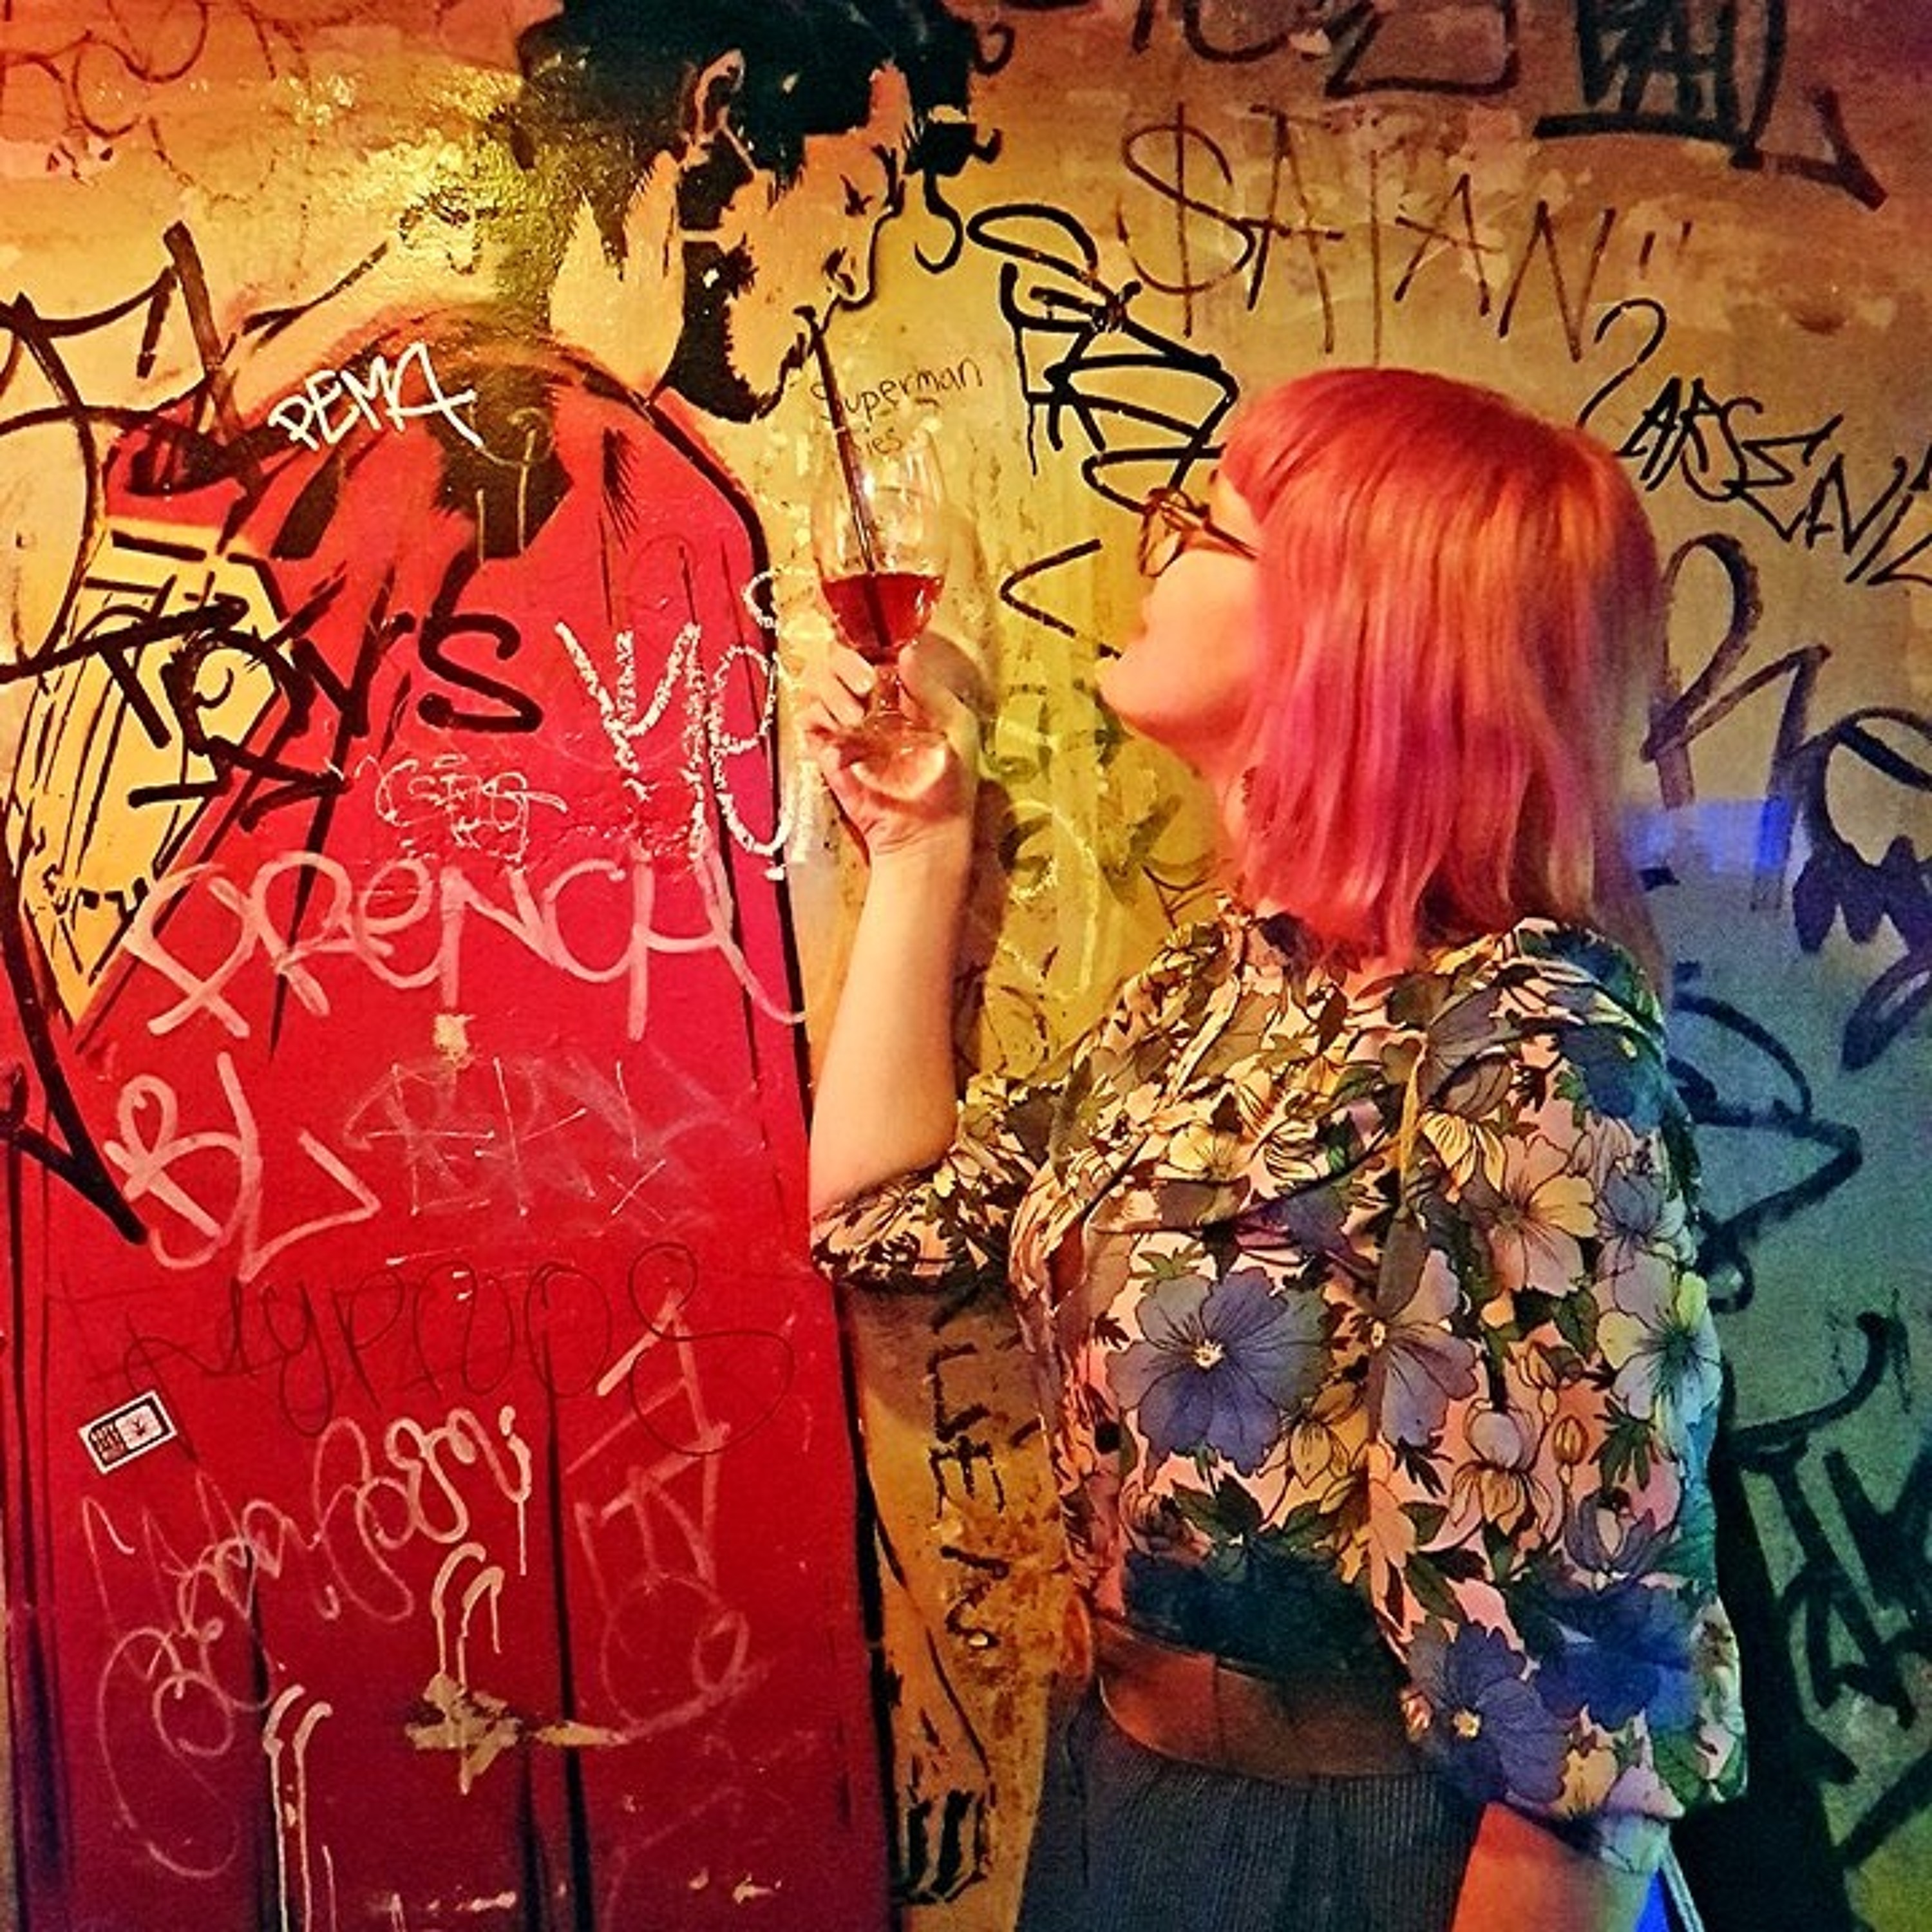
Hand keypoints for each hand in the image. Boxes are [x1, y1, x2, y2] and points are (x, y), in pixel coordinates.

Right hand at [800, 633, 980, 858]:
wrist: (927, 831)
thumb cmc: (950, 782)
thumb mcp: (955, 726)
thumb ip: (929, 688)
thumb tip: (903, 651)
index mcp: (900, 693)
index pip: (870, 652)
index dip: (867, 647)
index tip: (878, 662)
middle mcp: (868, 703)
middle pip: (835, 660)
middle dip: (843, 664)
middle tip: (865, 685)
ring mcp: (846, 726)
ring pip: (816, 684)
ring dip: (832, 692)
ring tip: (857, 719)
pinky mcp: (828, 752)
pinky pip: (808, 719)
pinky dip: (820, 716)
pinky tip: (844, 731)